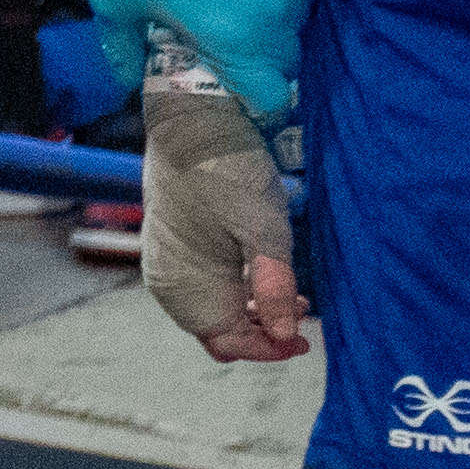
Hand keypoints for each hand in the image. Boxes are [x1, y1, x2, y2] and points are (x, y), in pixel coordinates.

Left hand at [84, 0, 319, 122]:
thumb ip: (123, 48)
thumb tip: (127, 76)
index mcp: (235, 37)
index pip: (270, 96)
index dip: (254, 99)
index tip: (237, 88)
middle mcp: (276, 10)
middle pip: (284, 57)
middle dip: (257, 56)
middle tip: (223, 35)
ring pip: (296, 13)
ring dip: (270, 13)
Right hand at [138, 29, 311, 360]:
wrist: (191, 120)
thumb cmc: (227, 172)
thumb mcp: (265, 230)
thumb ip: (274, 287)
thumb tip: (284, 335)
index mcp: (187, 285)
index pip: (230, 343)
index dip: (270, 348)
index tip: (305, 339)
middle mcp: (168, 282)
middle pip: (217, 331)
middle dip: (260, 330)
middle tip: (301, 311)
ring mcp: (163, 263)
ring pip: (209, 309)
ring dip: (248, 310)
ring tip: (288, 293)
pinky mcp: (168, 245)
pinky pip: (199, 285)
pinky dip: (230, 290)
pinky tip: (257, 272)